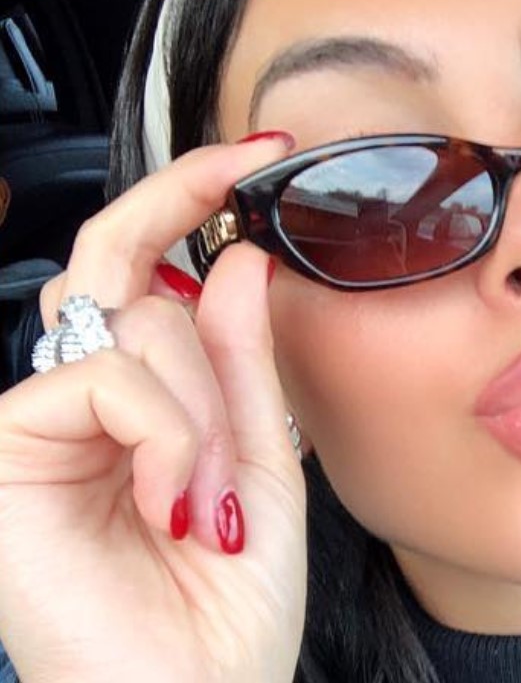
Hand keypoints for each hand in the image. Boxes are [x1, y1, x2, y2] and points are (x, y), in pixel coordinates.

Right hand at [0, 136, 306, 682]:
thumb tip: (232, 257)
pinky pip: (104, 382)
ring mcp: (30, 428)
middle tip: (250, 159)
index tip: (258, 149)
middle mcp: (74, 404)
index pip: (142, 271)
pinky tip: (176, 499)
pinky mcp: (4, 457)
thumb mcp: (259, 461)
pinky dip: (167, 430)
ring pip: (128, 325)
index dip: (186, 194)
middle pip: (110, 259)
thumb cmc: (227, 606)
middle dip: (184, 204)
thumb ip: (239, 362)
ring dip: (203, 397)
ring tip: (213, 489)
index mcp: (135, 402)